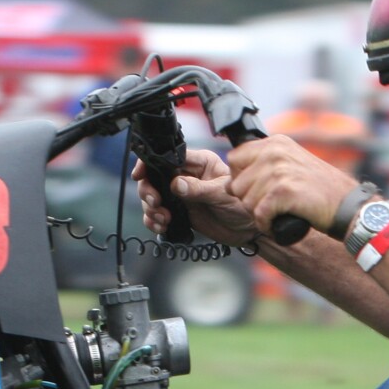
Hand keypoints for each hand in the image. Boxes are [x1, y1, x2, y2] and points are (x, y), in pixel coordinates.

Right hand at [135, 148, 260, 245]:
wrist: (248, 231)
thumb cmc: (242, 205)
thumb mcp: (222, 195)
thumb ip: (198, 189)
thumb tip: (175, 184)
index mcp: (198, 163)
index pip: (167, 157)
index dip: (149, 164)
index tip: (140, 175)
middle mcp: (186, 176)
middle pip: (154, 178)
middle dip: (148, 191)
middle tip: (156, 203)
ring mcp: (181, 195)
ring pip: (152, 197)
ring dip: (151, 209)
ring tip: (163, 219)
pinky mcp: (179, 212)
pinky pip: (158, 215)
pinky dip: (154, 221)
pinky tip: (162, 226)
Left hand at [226, 135, 358, 236]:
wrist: (348, 206)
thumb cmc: (321, 191)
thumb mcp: (293, 164)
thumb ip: (266, 164)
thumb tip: (232, 181)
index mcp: (276, 143)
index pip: (235, 158)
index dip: (240, 179)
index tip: (256, 190)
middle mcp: (275, 152)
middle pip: (237, 183)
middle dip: (249, 201)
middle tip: (270, 207)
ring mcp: (279, 170)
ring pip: (246, 201)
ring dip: (259, 215)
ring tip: (278, 215)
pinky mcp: (283, 191)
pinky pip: (258, 215)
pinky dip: (266, 226)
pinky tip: (277, 226)